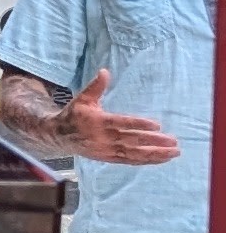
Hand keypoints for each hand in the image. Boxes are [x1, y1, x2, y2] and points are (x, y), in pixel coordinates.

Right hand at [52, 68, 184, 165]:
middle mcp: (103, 138)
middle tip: (174, 141)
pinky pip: (130, 160)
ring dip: (155, 154)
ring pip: (134, 154)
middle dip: (154, 142)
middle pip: (132, 140)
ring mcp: (106, 151)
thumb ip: (96, 87)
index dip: (139, 125)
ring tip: (174, 152)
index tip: (157, 125)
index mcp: (97, 122)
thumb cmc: (74, 114)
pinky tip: (161, 159)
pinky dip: (146, 161)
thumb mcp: (82, 99)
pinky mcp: (108, 158)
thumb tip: (105, 71)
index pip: (121, 123)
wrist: (58, 136)